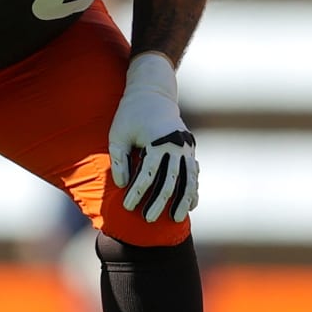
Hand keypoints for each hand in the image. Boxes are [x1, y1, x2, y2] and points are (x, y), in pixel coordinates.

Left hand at [107, 52, 198, 222]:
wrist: (153, 92)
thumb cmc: (129, 114)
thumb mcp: (117, 134)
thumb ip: (119, 160)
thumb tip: (122, 185)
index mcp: (157, 139)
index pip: (148, 173)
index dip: (138, 192)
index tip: (128, 207)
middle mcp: (176, 143)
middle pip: (170, 179)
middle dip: (159, 202)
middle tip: (148, 219)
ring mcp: (186, 145)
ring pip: (188, 178)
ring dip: (183, 200)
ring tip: (175, 218)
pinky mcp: (190, 147)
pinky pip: (194, 172)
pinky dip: (193, 189)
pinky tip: (190, 205)